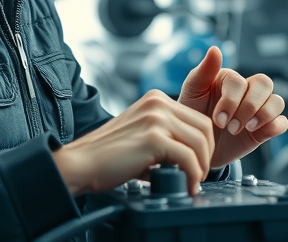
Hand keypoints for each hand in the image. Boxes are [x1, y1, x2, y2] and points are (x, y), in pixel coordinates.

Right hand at [52, 90, 214, 195]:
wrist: (81, 164)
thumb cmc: (109, 156)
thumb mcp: (141, 134)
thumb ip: (165, 137)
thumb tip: (191, 157)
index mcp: (156, 99)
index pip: (198, 119)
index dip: (203, 145)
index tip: (197, 164)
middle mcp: (158, 103)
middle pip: (204, 128)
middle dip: (206, 155)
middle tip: (197, 175)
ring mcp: (156, 118)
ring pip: (200, 143)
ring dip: (201, 167)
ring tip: (192, 182)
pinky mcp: (153, 138)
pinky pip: (188, 158)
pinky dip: (192, 176)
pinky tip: (185, 186)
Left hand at [178, 46, 287, 168]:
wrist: (199, 145)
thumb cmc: (194, 115)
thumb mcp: (192, 93)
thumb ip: (203, 71)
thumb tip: (215, 49)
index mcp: (231, 79)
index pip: (240, 82)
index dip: (231, 101)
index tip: (217, 120)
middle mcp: (248, 90)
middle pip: (264, 84)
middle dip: (249, 106)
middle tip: (231, 127)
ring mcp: (259, 109)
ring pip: (277, 101)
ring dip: (263, 115)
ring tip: (245, 129)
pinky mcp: (266, 128)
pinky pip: (282, 122)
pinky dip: (275, 126)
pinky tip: (256, 133)